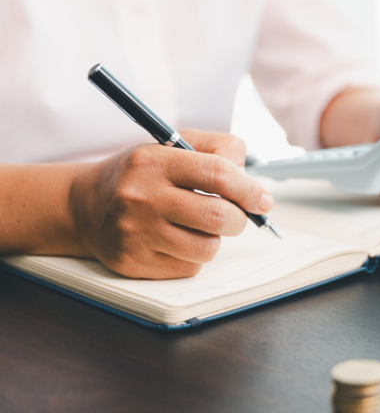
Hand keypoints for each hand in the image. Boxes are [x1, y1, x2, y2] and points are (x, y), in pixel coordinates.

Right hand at [68, 130, 273, 278]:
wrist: (84, 205)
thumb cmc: (142, 174)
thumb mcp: (173, 146)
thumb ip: (219, 150)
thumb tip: (254, 185)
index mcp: (155, 161)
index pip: (218, 174)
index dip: (249, 189)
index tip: (262, 199)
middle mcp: (142, 197)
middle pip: (219, 216)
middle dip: (239, 218)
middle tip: (235, 215)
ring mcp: (135, 233)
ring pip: (208, 247)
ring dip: (214, 238)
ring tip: (198, 225)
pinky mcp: (133, 262)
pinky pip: (188, 266)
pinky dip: (192, 255)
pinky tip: (175, 240)